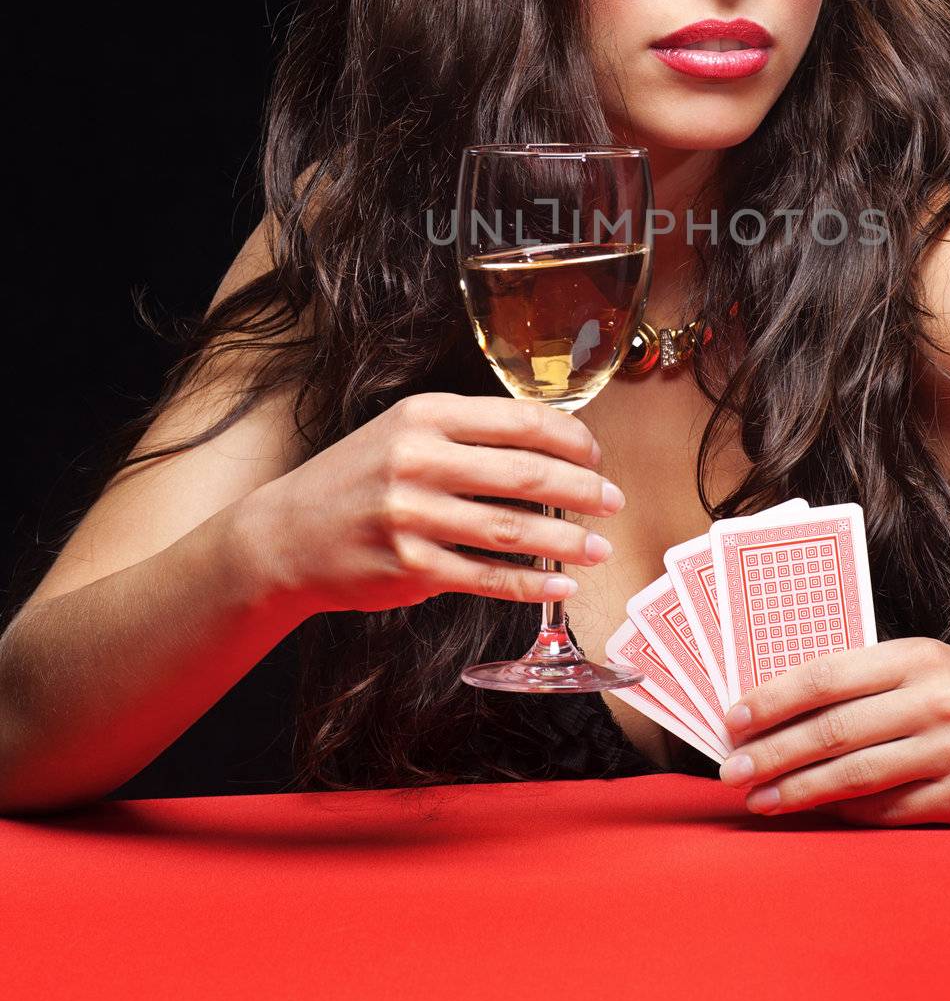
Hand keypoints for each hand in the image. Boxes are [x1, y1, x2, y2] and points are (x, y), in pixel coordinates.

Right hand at [231, 392, 622, 620]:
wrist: (285, 534)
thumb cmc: (359, 479)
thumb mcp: (405, 432)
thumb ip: (469, 434)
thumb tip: (553, 448)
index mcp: (426, 415)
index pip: (522, 421)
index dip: (572, 440)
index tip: (596, 456)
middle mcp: (419, 459)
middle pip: (527, 474)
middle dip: (583, 491)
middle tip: (613, 502)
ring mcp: (412, 515)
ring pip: (513, 529)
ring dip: (568, 541)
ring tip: (598, 547)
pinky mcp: (409, 567)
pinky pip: (487, 577)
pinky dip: (531, 583)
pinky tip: (559, 586)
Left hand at [716, 636, 949, 825]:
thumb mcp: (931, 664)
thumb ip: (869, 679)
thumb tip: (788, 705)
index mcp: (917, 656)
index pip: (827, 675)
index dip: (773, 698)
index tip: (733, 718)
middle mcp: (933, 700)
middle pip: (833, 729)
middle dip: (773, 751)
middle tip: (732, 769)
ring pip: (855, 775)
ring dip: (798, 790)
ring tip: (760, 798)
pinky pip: (889, 809)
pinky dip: (845, 812)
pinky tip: (814, 812)